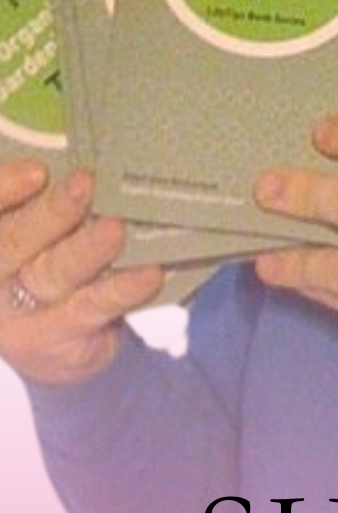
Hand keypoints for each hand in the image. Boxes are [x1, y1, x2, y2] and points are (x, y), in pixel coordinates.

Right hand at [0, 163, 162, 384]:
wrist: (51, 345)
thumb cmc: (46, 263)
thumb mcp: (38, 231)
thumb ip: (45, 202)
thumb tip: (96, 167)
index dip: (4, 188)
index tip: (38, 170)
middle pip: (13, 240)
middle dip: (52, 211)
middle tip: (86, 183)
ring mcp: (17, 312)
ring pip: (53, 273)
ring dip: (87, 249)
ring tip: (116, 230)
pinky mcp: (53, 339)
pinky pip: (90, 308)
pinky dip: (120, 290)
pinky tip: (149, 274)